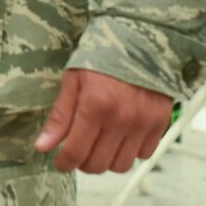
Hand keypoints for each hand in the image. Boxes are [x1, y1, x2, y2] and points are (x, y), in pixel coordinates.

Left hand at [36, 68, 172, 173]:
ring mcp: (144, 124)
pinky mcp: (160, 124)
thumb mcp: (72, 80)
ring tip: (98, 144)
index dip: (64, 163)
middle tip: (77, 151)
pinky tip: (120, 137)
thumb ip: (60, 116)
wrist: (139, 41)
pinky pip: (144, 154)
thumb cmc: (102, 57)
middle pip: (99, 164)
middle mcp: (122, 119)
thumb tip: (44, 145)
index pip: (76, 152)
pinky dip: (130, 151)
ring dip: (107, 160)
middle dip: (82, 163)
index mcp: (96, 106)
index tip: (59, 162)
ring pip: (122, 165)